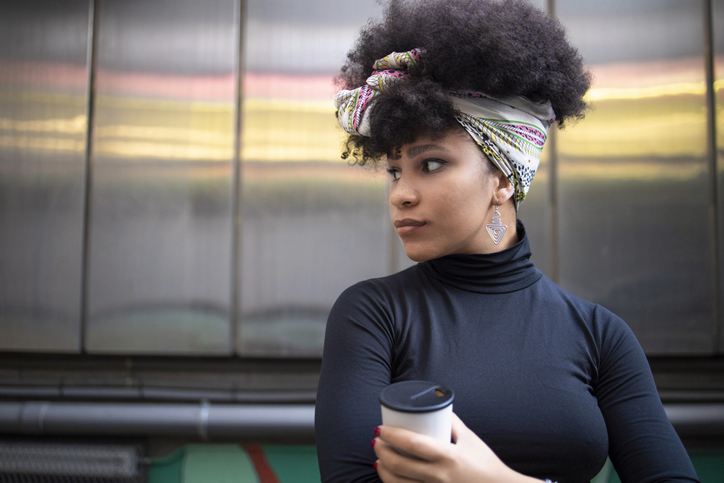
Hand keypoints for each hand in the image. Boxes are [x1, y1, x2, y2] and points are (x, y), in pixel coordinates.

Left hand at [372, 413, 538, 482]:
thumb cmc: (486, 464)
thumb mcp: (470, 439)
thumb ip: (452, 422)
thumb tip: (435, 404)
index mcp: (448, 457)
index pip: (413, 444)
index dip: (392, 436)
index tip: (380, 429)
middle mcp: (440, 477)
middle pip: (400, 466)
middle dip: (382, 452)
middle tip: (376, 442)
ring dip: (383, 471)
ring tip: (378, 460)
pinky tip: (389, 479)